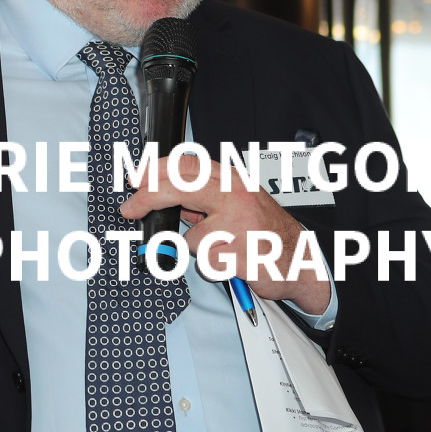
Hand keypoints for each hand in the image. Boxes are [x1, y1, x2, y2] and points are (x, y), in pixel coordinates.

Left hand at [118, 153, 331, 314]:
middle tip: (128, 209)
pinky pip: (206, 261)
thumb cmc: (266, 232)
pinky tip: (234, 261)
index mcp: (233, 180)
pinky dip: (213, 266)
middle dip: (147, 198)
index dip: (154, 170)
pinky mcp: (238, 253)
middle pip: (179, 188)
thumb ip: (203, 198)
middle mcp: (235, 196)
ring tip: (225, 247)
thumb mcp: (237, 203)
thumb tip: (162, 197)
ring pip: (191, 236)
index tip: (134, 179)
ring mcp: (238, 224)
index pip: (187, 165)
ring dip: (199, 247)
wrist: (302, 261)